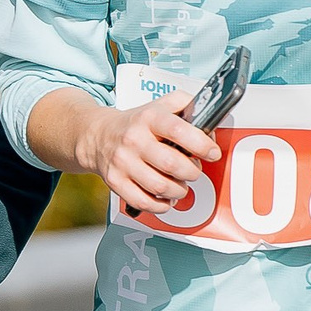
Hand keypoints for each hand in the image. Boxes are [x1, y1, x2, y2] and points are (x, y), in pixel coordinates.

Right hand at [75, 88, 220, 215]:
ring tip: (181, 183)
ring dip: (179, 190)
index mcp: (149, 118)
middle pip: (172, 164)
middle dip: (192, 171)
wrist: (98, 135)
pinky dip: (161, 205)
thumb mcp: (159, 105)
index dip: (201, 144)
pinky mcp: (116, 182)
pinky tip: (166, 197)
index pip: (178, 130)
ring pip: (161, 187)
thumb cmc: (136, 124)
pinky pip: (144, 202)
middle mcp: (134, 139)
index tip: (212, 152)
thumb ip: (187, 105)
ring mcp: (123, 162)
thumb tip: (208, 121)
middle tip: (194, 170)